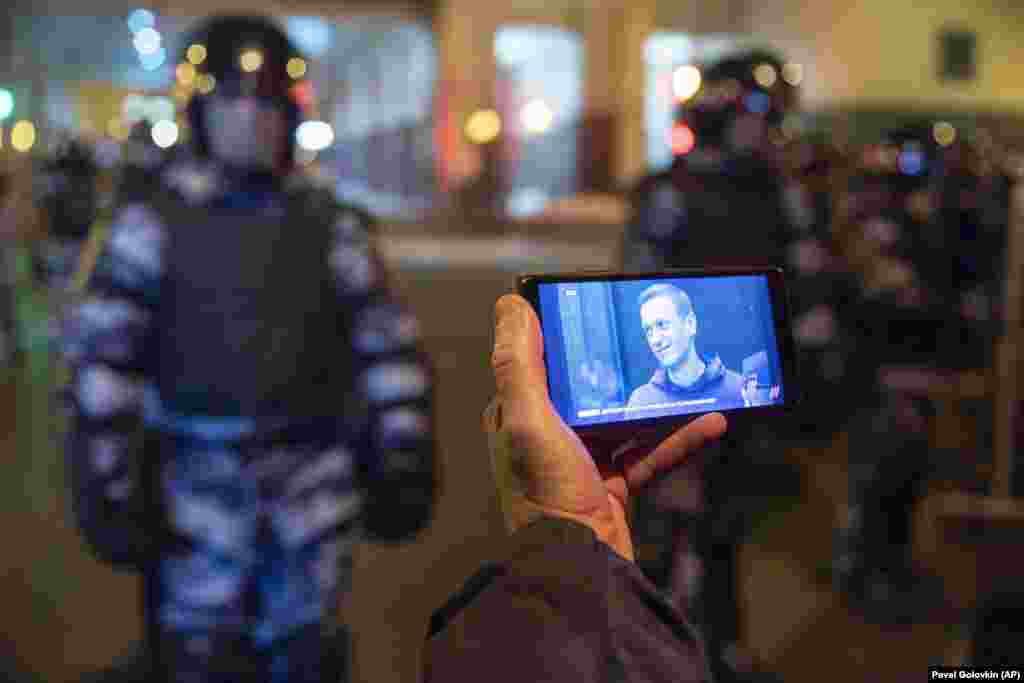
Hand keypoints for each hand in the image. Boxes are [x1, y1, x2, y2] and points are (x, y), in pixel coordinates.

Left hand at [484, 294, 726, 561]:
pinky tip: (712, 421)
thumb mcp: (527, 420)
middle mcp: (546, 436)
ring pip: (625, 419)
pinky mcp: (614, 486)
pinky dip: (679, 438)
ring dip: (658, 401)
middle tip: (655, 337)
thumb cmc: (545, 492)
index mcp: (517, 417)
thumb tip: (511, 304)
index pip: (538, 362)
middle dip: (619, 365)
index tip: (599, 308)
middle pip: (587, 387)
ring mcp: (582, 462)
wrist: (578, 567)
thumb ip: (518, 364)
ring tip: (692, 377)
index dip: (565, 336)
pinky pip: (650, 454)